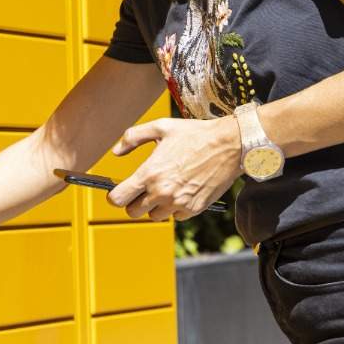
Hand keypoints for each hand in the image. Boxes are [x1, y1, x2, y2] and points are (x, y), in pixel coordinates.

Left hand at [107, 116, 240, 220]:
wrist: (229, 145)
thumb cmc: (194, 134)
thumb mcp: (160, 127)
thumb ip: (133, 137)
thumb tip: (116, 152)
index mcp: (150, 173)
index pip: (118, 199)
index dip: (114, 196)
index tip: (117, 191)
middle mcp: (162, 192)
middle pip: (132, 212)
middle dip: (133, 202)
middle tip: (141, 190)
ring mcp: (178, 203)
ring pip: (154, 216)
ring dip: (154, 206)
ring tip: (164, 188)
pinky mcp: (194, 209)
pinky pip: (175, 216)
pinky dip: (174, 208)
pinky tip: (180, 191)